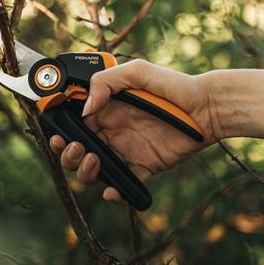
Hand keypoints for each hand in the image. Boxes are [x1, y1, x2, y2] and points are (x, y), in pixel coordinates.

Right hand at [49, 59, 217, 203]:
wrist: (207, 108)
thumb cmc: (173, 86)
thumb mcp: (138, 72)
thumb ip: (106, 83)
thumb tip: (85, 110)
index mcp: (106, 109)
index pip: (74, 122)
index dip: (61, 130)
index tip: (57, 132)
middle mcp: (112, 131)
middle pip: (77, 150)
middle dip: (68, 154)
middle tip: (77, 148)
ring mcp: (126, 151)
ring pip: (94, 170)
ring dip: (85, 171)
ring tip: (94, 161)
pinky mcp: (143, 168)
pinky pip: (122, 185)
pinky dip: (113, 192)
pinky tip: (112, 189)